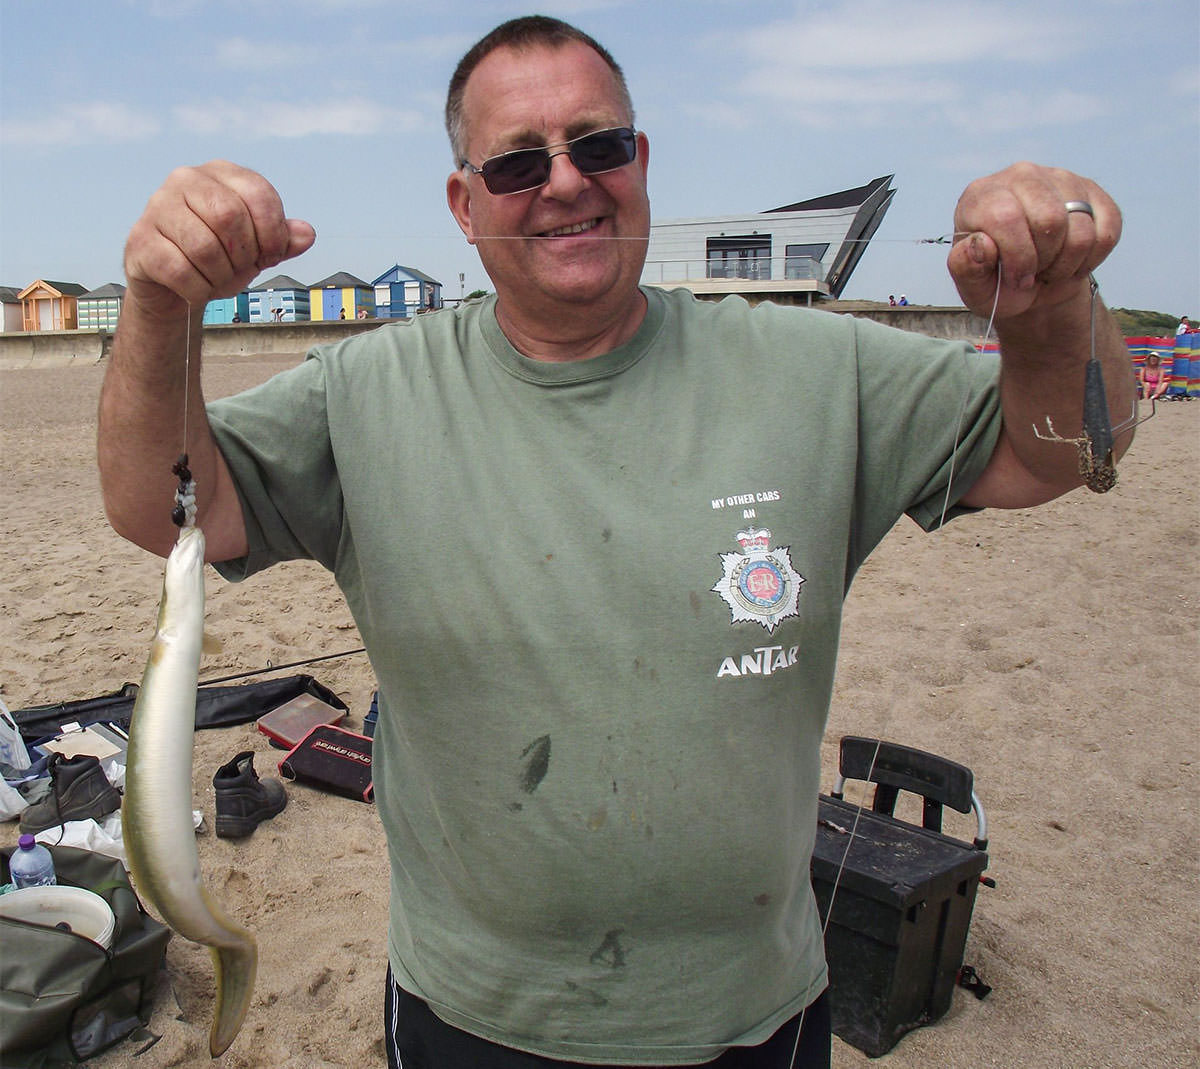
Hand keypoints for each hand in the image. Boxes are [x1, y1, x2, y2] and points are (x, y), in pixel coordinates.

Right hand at [123, 160, 315, 319]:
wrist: (174, 286)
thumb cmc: (221, 259)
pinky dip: (198, 290)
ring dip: (221, 276)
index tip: (270, 255)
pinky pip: (180, 270)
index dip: (273, 233)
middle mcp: (185, 179)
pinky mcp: (140, 240)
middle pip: (229, 216)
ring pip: (204, 247)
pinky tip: (197, 289)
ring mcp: (157, 207)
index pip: (258, 194)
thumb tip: (306, 234)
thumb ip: (283, 240)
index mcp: (220, 173)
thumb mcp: (259, 248)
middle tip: (242, 268)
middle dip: (245, 254)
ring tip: (217, 278)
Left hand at [948, 162, 1120, 321]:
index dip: (1017, 257)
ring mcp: (1059, 178)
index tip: (1017, 278)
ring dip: (1067, 264)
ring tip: (1049, 268)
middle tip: (1033, 273)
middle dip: (1044, 261)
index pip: (1006, 217)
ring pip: (1080, 229)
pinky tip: (1073, 261)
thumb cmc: (996, 282)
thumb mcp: (973, 286)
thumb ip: (965, 268)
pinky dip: (1092, 259)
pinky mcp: (1092, 192)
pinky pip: (1106, 232)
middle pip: (1049, 220)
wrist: (1032, 285)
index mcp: (981, 195)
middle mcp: (1020, 176)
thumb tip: (980, 244)